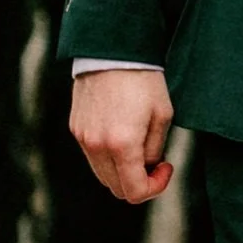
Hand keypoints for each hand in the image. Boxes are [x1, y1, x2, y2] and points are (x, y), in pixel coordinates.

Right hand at [71, 67, 174, 203]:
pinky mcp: (75, 128)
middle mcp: (97, 145)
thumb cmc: (143, 80)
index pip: (135, 191)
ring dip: (122, 171)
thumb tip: (147, 167)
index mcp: (122, 144)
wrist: (112, 50)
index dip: (155, 187)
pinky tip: (121, 134)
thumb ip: (154, 149)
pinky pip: (92, 156)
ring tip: (138, 146)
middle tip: (155, 161)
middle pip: (116, 188)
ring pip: (102, 175)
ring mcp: (83, 138)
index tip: (166, 167)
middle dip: (138, 182)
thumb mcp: (162, 115)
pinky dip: (108, 156)